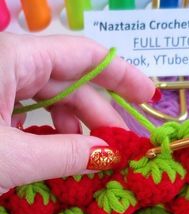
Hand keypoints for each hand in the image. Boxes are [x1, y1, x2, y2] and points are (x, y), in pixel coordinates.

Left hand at [0, 33, 154, 194]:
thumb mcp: (14, 158)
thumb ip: (65, 154)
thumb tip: (110, 154)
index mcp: (13, 58)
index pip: (82, 55)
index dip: (121, 75)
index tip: (148, 98)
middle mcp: (7, 62)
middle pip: (67, 80)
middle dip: (98, 114)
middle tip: (123, 148)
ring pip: (47, 97)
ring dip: (73, 127)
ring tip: (89, 158)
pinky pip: (27, 109)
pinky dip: (48, 132)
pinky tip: (58, 154)